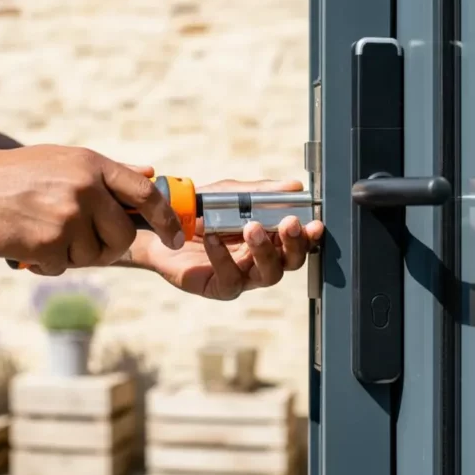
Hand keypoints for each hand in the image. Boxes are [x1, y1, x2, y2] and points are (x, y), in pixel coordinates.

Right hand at [0, 145, 184, 274]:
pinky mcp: (49, 243)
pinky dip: (49, 263)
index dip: (165, 219)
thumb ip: (109, 172)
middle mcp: (85, 188)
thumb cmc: (13, 175)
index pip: (144, 193)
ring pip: (94, 255)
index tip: (174, 237)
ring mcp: (68, 216)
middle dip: (109, 246)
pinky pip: (65, 266)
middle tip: (86, 244)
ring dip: (73, 255)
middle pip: (123, 235)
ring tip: (45, 234)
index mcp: (91, 165)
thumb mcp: (63, 160)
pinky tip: (29, 244)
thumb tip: (151, 173)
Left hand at [136, 180, 323, 299]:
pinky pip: (231, 279)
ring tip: (252, 228)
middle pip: (290, 263)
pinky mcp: (219, 288)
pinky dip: (223, 257)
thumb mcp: (230, 195)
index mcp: (270, 239)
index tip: (314, 222)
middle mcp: (261, 261)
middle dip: (293, 244)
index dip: (309, 235)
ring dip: (264, 251)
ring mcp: (242, 277)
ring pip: (267, 275)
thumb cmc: (201, 210)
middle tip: (290, 223)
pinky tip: (213, 238)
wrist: (161, 225)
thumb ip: (260, 193)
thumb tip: (295, 187)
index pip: (298, 241)